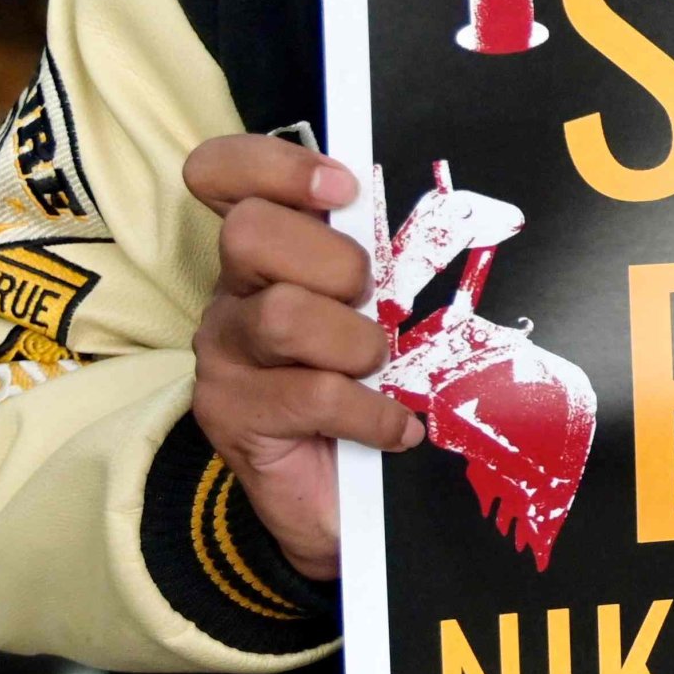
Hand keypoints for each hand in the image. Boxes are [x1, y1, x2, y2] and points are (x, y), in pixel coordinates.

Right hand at [183, 134, 422, 581]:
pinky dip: (372, 412)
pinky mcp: (229, 414)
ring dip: (356, 345)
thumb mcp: (378, 314)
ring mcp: (223, 354)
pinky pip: (314, 394)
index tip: (342, 190)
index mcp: (266, 254)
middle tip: (372, 307)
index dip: (275, 166)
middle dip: (337, 263)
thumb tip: (450, 217)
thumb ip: (380, 264)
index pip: (225, 174)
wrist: (340, 507)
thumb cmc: (368, 391)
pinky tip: (394, 428)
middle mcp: (231, 294)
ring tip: (378, 373)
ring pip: (284, 314)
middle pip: (252, 233)